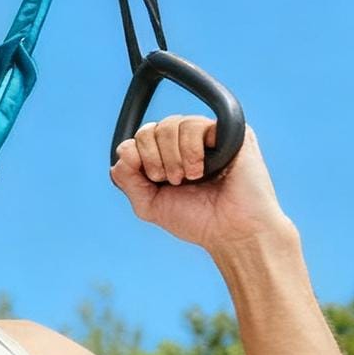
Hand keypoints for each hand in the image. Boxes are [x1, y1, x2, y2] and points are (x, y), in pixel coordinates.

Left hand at [109, 116, 290, 251]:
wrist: (231, 230)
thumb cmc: (196, 220)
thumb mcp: (148, 204)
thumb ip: (127, 179)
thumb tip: (122, 151)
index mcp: (164, 158)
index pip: (136, 139)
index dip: (137, 157)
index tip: (154, 179)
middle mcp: (183, 144)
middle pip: (148, 130)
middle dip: (154, 159)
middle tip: (174, 181)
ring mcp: (205, 136)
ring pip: (169, 124)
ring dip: (173, 157)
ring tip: (190, 177)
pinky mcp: (228, 132)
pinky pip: (193, 124)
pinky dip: (191, 150)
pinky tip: (202, 170)